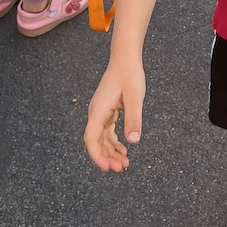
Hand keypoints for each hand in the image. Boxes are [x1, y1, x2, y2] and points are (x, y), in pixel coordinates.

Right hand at [84, 55, 145, 171]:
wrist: (125, 58)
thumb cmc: (129, 74)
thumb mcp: (135, 96)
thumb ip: (134, 118)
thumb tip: (133, 141)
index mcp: (99, 110)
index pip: (91, 138)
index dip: (97, 155)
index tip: (107, 167)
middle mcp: (96, 112)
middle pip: (96, 141)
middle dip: (106, 157)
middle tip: (121, 168)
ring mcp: (101, 112)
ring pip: (101, 138)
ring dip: (111, 152)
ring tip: (124, 163)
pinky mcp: (107, 111)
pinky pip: (107, 131)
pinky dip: (114, 143)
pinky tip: (123, 151)